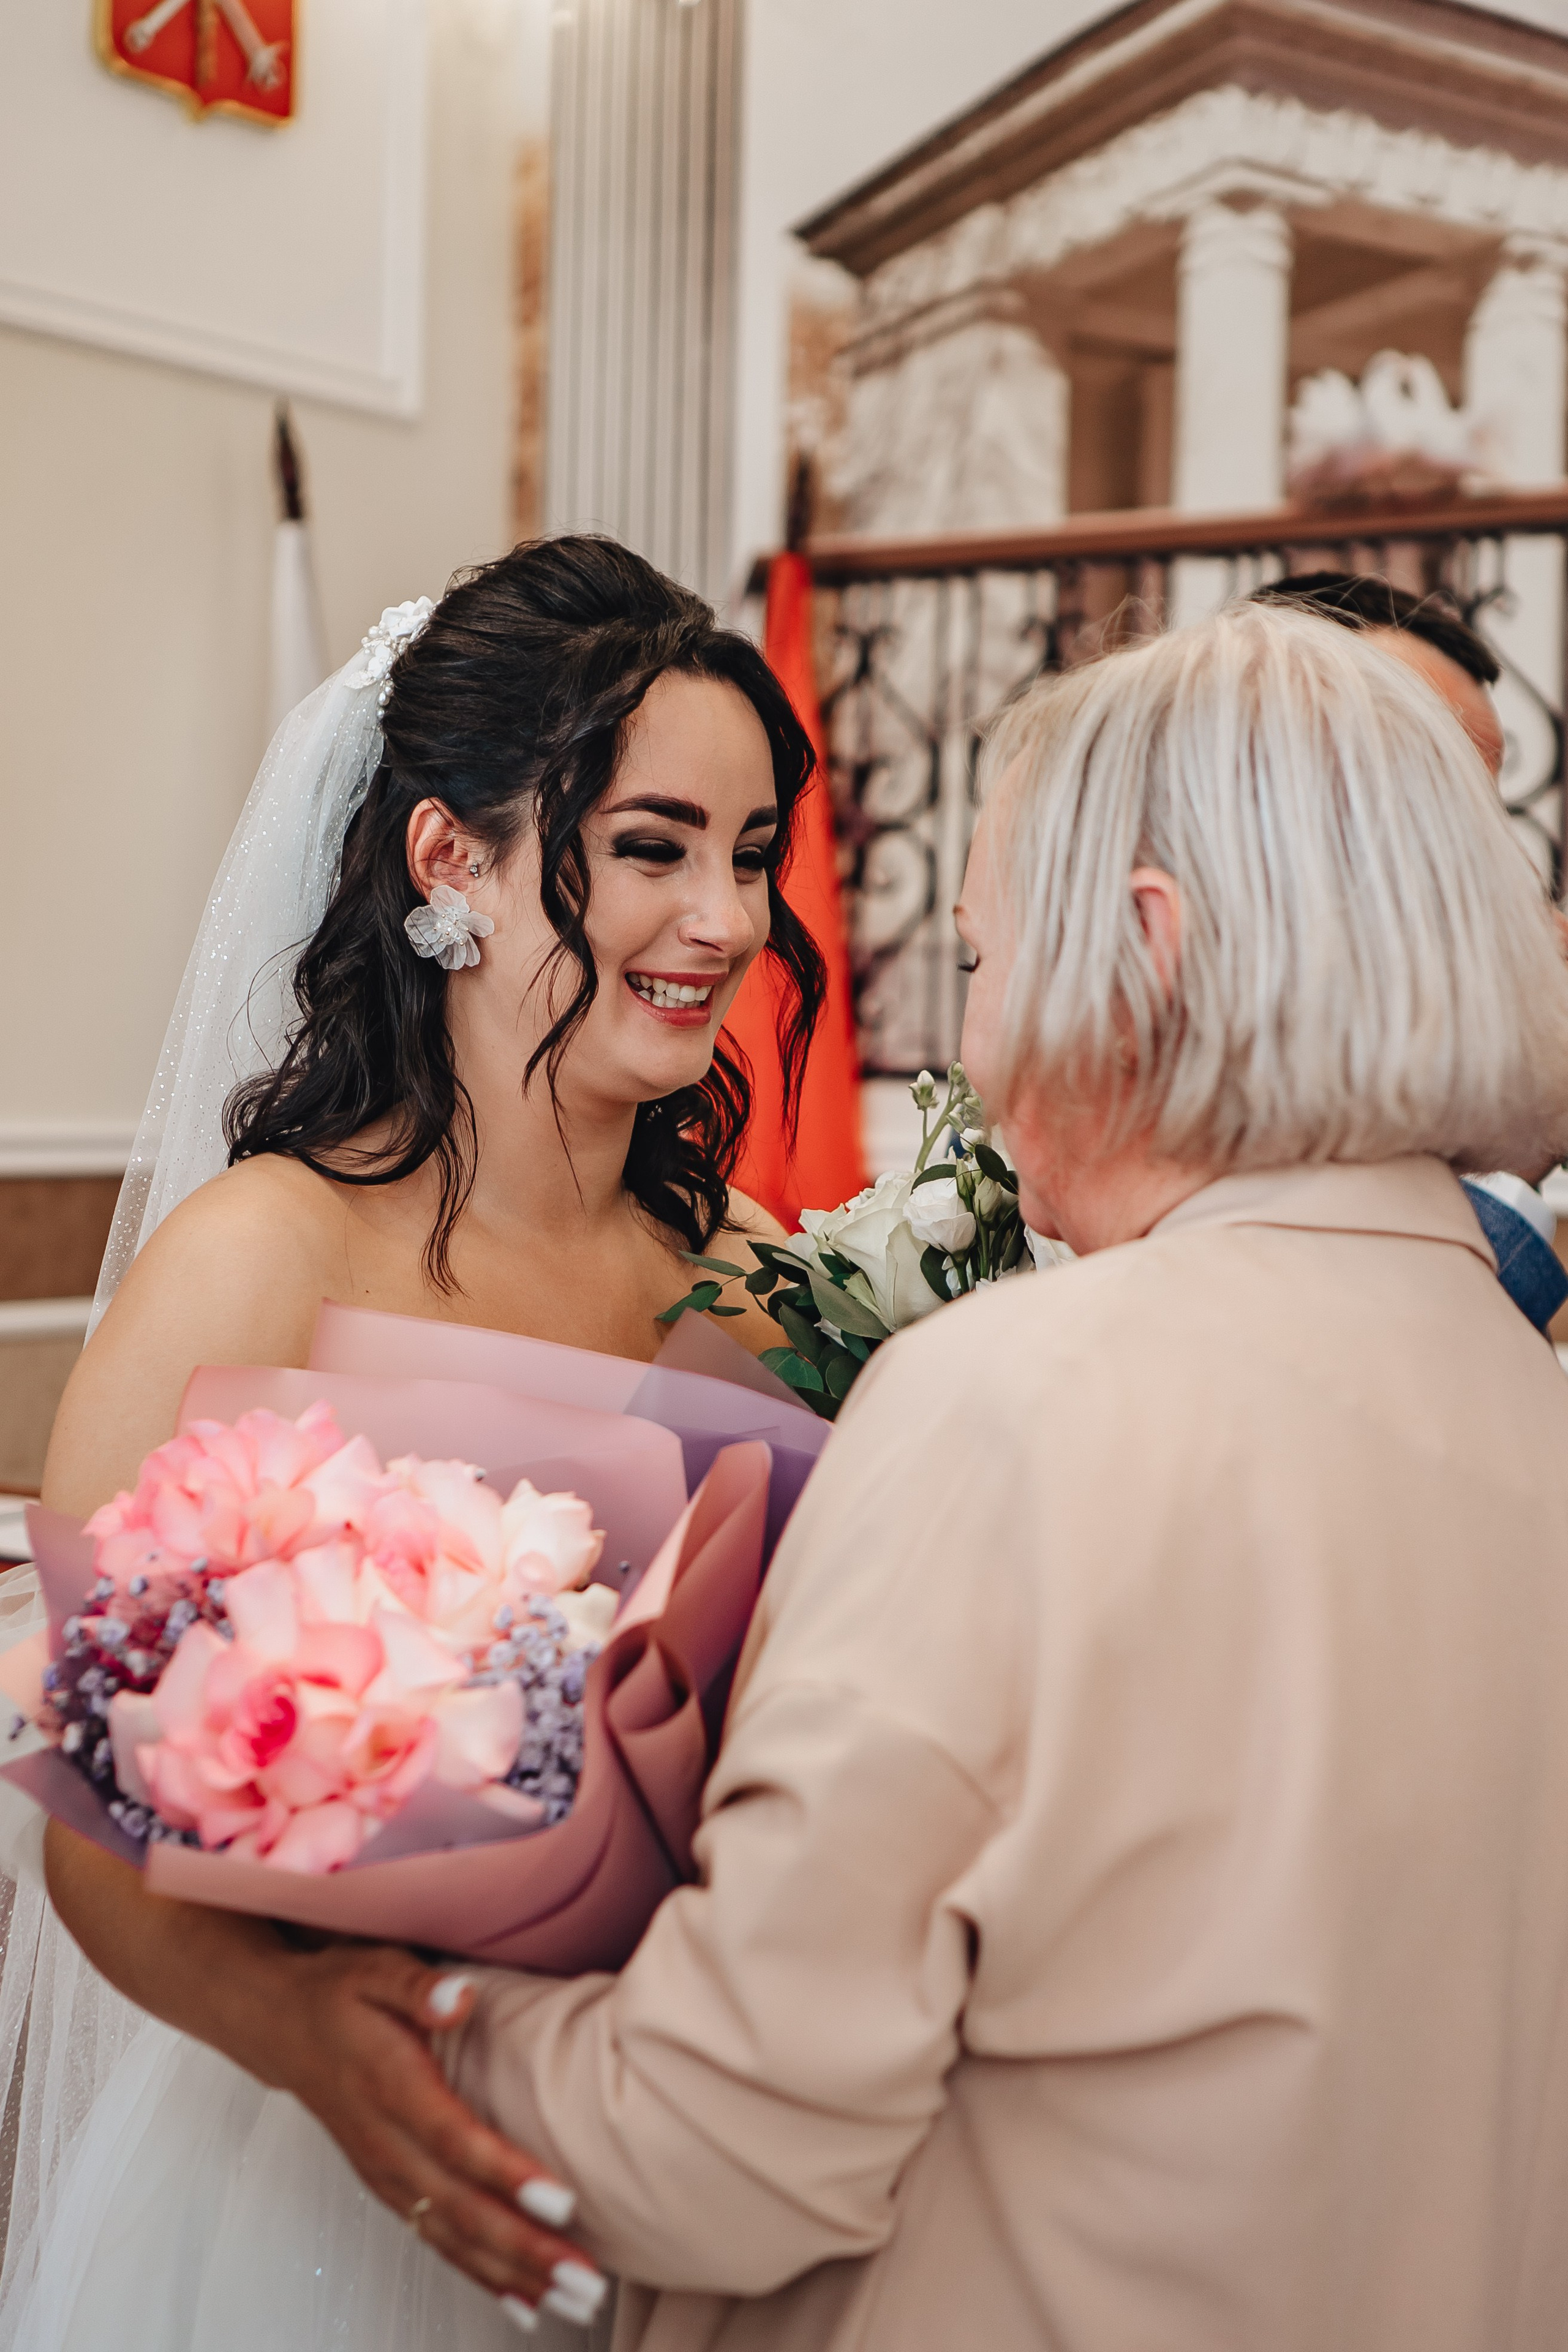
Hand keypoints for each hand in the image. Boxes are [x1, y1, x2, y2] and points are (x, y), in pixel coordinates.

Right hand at [226, 1938, 607, 2326]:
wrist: (283, 2027)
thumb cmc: (339, 1994)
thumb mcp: (377, 1969)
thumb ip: (419, 1987)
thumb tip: (459, 1998)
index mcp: (389, 2086)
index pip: (453, 2139)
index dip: (505, 2173)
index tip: (560, 2199)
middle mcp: (386, 2143)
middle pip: (460, 2207)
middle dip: (525, 2248)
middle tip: (585, 2278)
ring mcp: (386, 2174)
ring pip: (452, 2237)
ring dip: (514, 2273)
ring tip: (575, 2298)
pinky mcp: (390, 2189)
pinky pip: (437, 2241)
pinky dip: (481, 2276)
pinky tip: (524, 2301)